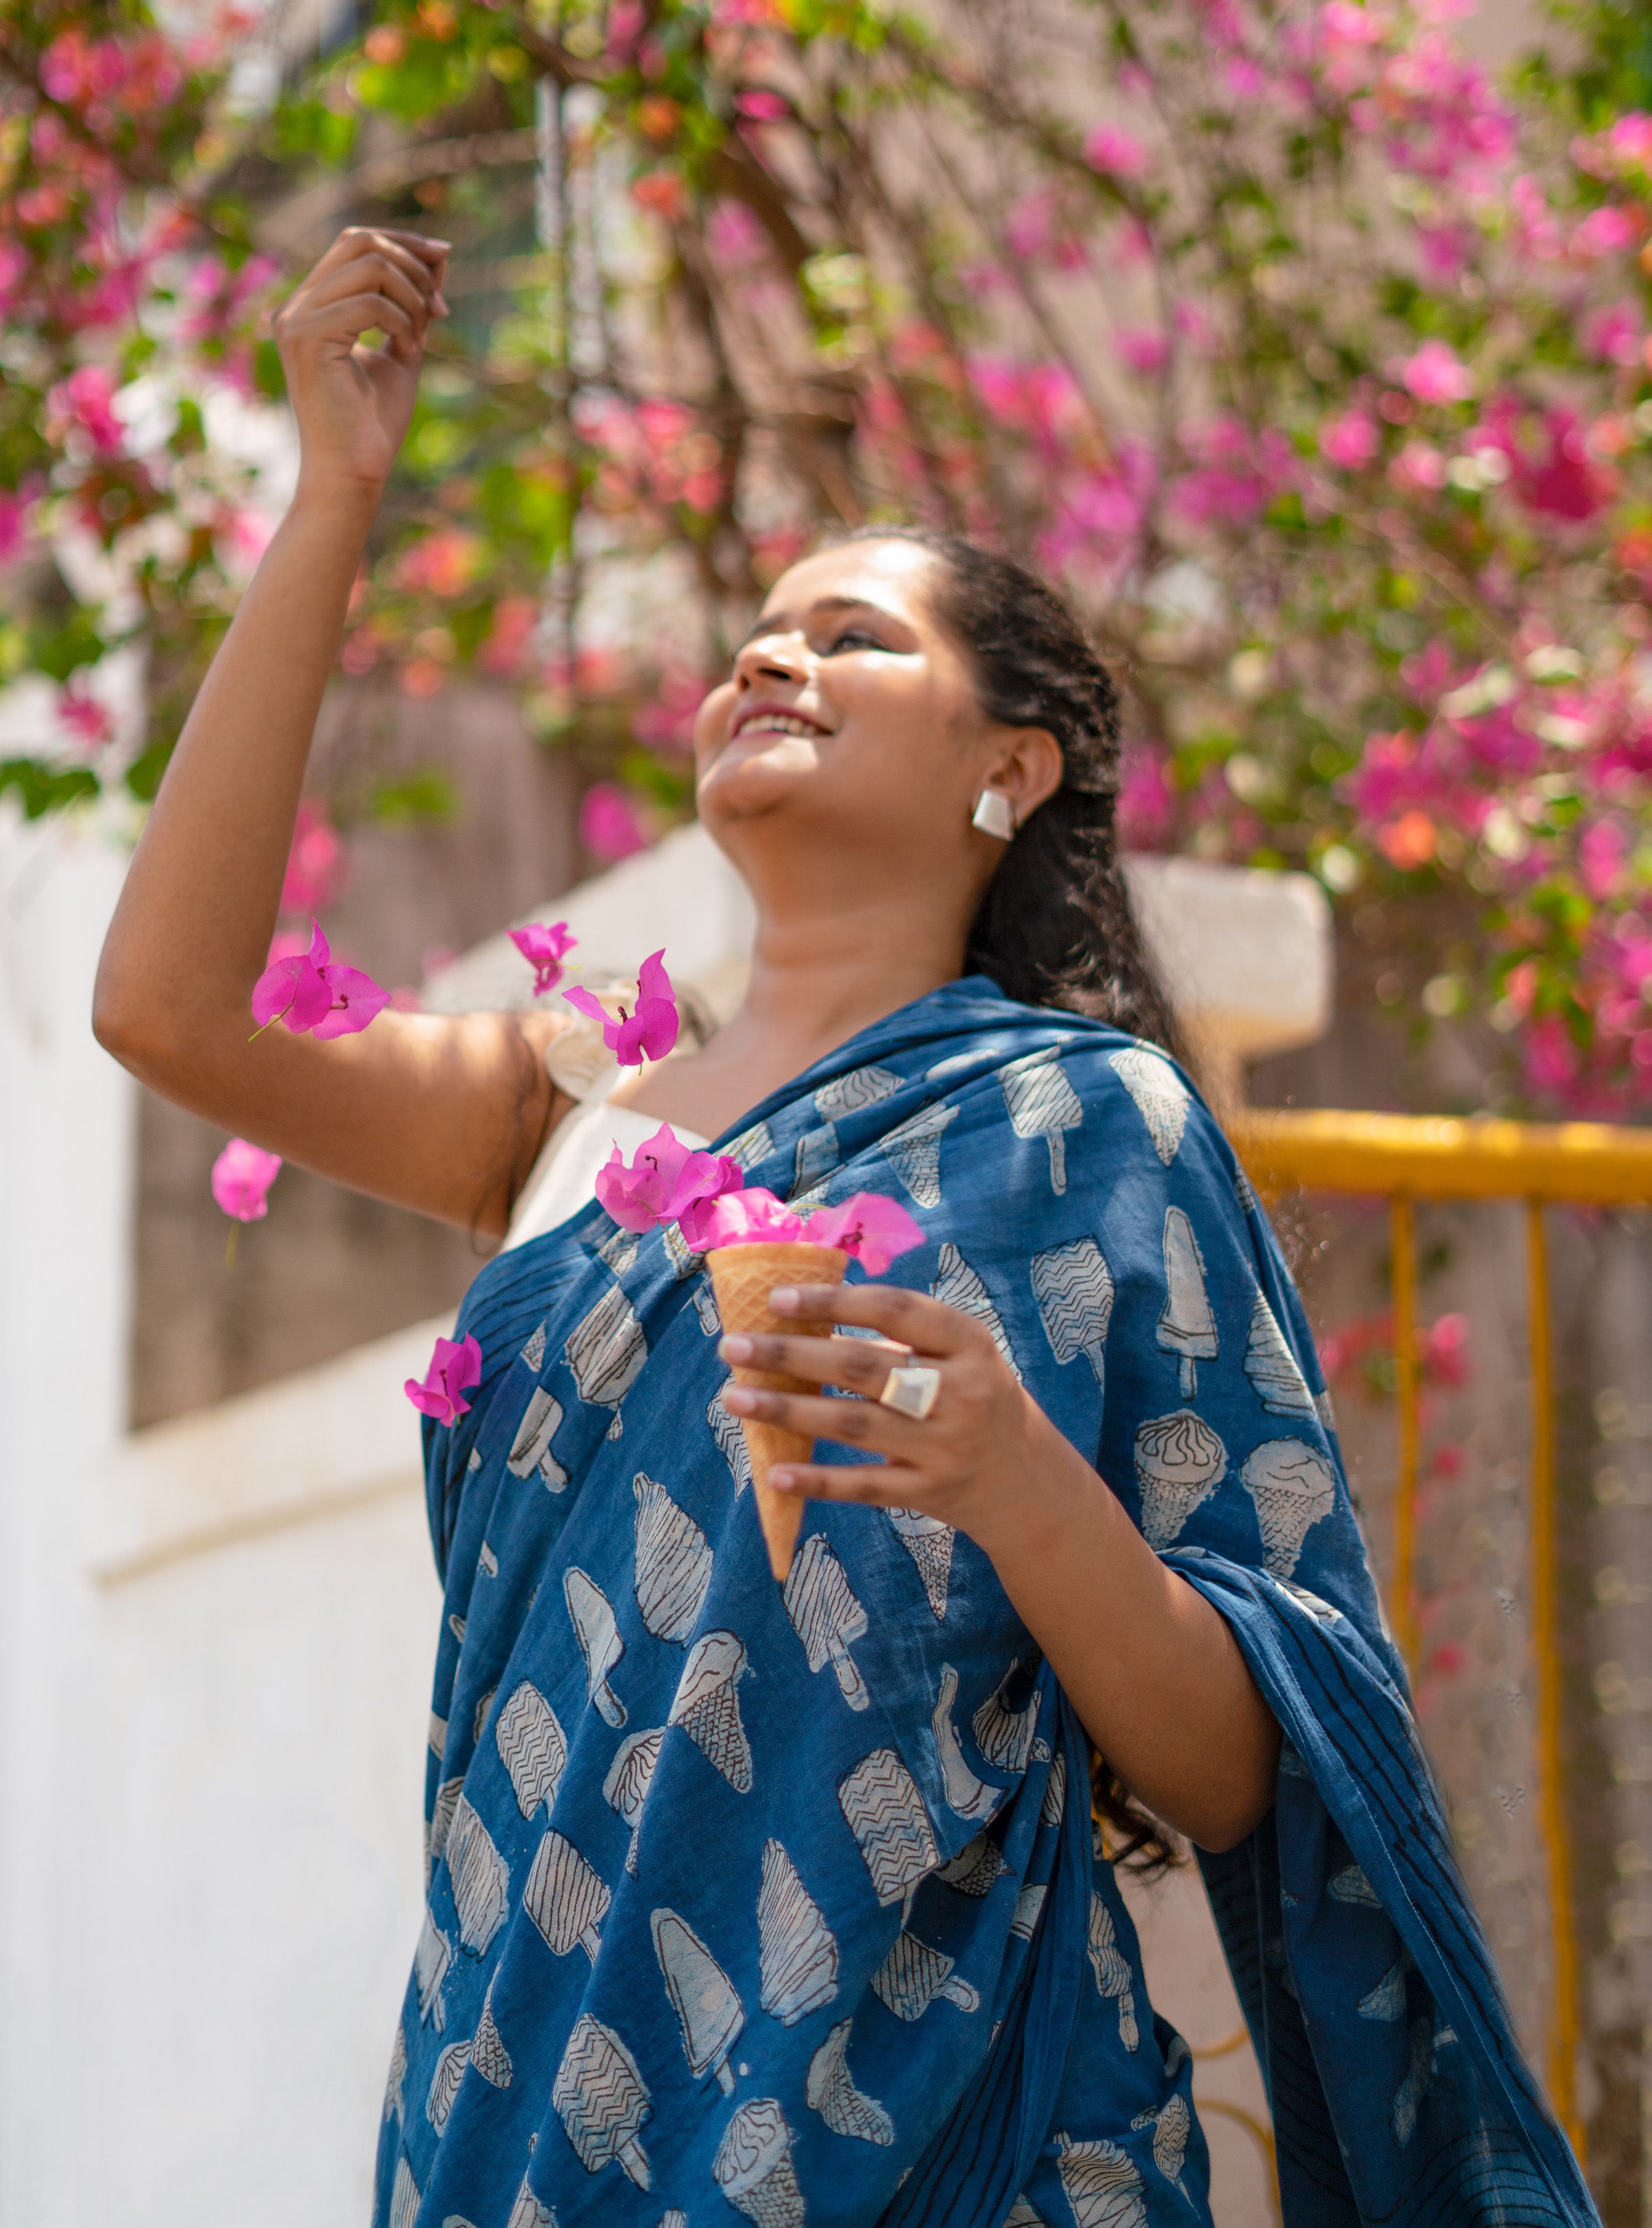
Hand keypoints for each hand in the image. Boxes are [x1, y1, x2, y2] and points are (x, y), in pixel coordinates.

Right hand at [271, 227, 449, 508]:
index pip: (356, 243)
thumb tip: (440, 256)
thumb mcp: (403, 349)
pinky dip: (402, 322)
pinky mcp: (305, 338)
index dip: (404, 243)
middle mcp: (297, 305)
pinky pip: (369, 303)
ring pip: (369, 265)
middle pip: (359, 240)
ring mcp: (296, 319)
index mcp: (314, 305)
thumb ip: (415, 304)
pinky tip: (408, 350)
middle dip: (412, 261)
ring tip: (423, 335)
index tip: (444, 259)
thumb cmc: (373, 423)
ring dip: (412, 295)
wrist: (352, 473)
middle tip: (441, 307)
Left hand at [717, 1280, 1072, 1551]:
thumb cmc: (975, 1398)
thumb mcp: (961, 1355)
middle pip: (862, 1367)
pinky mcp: (929, 1491)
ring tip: (735, 1396)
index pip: (895, 1310)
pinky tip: (775, 1471)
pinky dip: (818, 1480)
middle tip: (733, 1346)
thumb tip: (806, 1314)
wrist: (1028, 1482)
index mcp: (969, 1343)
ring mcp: (944, 1445)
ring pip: (854, 1424)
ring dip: (789, 1409)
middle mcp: (960, 1392)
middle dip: (791, 1354)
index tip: (776, 1297)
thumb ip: (900, 1336)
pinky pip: (864, 1485)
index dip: (834, 1300)